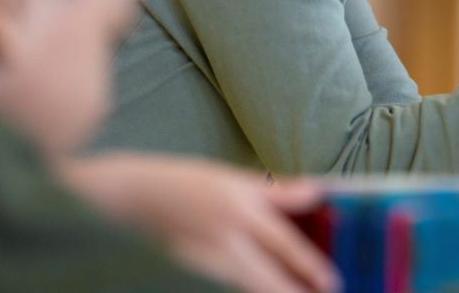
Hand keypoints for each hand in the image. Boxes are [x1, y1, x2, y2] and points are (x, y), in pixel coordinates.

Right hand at [60, 154, 336, 292]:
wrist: (127, 197)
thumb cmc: (184, 182)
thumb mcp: (232, 177)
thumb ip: (276, 191)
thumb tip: (317, 191)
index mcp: (239, 207)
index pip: (284, 243)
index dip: (310, 265)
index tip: (331, 281)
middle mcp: (223, 237)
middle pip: (266, 277)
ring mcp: (202, 260)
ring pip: (246, 287)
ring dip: (270, 292)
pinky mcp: (187, 274)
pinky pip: (224, 288)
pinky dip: (242, 291)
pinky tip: (254, 290)